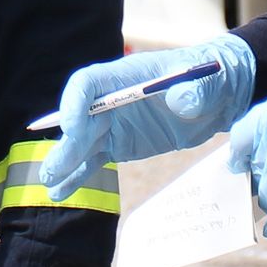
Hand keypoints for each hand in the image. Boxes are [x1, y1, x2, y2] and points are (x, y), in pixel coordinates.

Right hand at [39, 33, 256, 197]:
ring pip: (82, 142)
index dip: (74, 103)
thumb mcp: (207, 81)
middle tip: (52, 168)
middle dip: (67, 143)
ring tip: (48, 183)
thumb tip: (182, 101)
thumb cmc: (209, 78)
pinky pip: (94, 159)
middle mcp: (112, 97)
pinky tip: (60, 191)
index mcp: (127, 75)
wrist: (217, 95)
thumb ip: (193, 91)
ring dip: (65, 161)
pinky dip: (78, 174)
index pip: (88, 83)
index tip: (70, 127)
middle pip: (80, 118)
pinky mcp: (120, 143)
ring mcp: (114, 122)